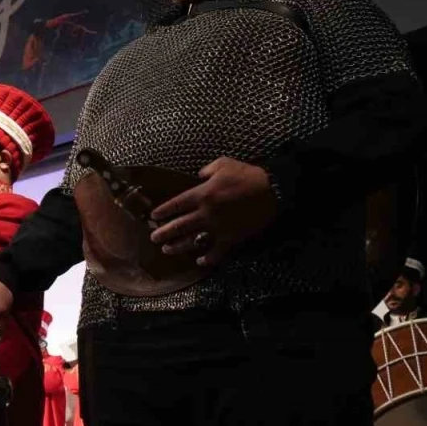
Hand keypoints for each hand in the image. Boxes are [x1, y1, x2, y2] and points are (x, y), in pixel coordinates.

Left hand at [149, 157, 278, 266]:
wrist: (272, 190)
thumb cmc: (247, 175)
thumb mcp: (224, 164)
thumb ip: (207, 170)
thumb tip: (198, 176)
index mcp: (202, 194)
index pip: (176, 205)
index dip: (163, 211)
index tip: (154, 216)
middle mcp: (206, 213)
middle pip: (179, 226)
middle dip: (164, 232)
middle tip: (153, 238)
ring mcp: (218, 228)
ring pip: (193, 241)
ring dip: (178, 247)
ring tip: (167, 250)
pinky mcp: (231, 238)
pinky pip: (217, 252)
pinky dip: (208, 258)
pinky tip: (199, 261)